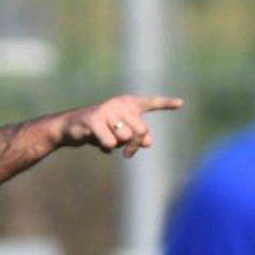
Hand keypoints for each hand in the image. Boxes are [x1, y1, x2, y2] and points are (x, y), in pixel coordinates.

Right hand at [57, 94, 183, 157]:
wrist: (73, 128)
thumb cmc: (101, 130)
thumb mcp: (121, 134)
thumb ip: (138, 137)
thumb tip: (148, 142)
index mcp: (128, 104)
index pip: (150, 103)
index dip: (166, 103)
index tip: (181, 104)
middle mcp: (119, 103)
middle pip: (141, 131)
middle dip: (134, 145)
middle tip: (127, 152)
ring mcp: (106, 110)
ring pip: (125, 138)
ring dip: (116, 145)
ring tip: (106, 139)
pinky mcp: (94, 120)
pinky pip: (110, 143)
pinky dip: (106, 147)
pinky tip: (96, 141)